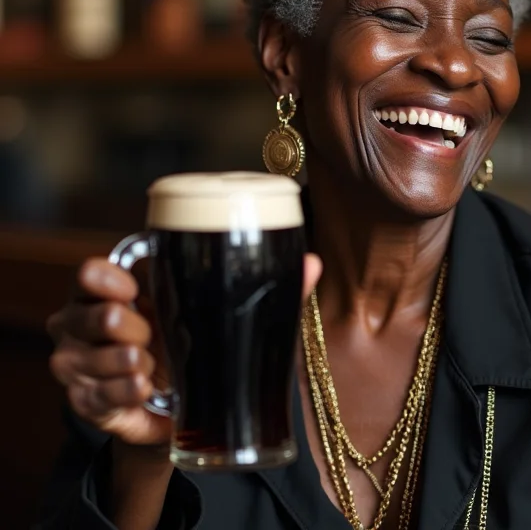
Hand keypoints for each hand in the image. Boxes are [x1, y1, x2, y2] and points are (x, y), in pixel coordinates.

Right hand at [47, 253, 322, 447]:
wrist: (187, 411)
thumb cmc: (201, 346)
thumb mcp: (230, 315)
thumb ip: (267, 288)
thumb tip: (312, 262)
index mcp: (121, 291)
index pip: (90, 274)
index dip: (100, 277)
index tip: (129, 286)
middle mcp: (88, 324)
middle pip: (76, 316)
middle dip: (117, 325)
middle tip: (147, 337)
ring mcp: (81, 365)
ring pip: (79, 360)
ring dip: (120, 364)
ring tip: (152, 368)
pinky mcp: (86, 404)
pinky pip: (92, 399)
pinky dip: (120, 394)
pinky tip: (145, 390)